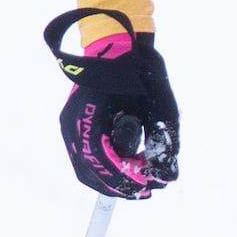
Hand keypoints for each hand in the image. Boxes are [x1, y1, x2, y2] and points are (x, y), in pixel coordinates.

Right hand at [49, 10, 177, 199]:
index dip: (125, 177)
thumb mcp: (161, 107)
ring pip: (85, 167)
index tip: (148, 186)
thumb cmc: (141, 72)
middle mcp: (74, 120)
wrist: (118, 46)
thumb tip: (166, 177)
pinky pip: (83, 157)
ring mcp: (70, 123)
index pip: (102, 157)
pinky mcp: (73, 125)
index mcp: (91, 111)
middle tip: (147, 190)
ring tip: (137, 184)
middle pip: (90, 169)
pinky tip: (123, 170)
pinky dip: (102, 170)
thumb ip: (163, 143)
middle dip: (119, 185)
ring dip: (110, 181)